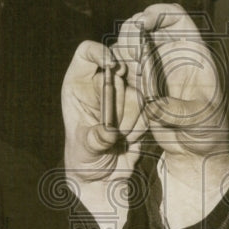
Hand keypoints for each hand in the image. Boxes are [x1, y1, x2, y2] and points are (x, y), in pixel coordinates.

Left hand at [61, 40, 147, 228]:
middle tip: (112, 129)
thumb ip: (94, 140)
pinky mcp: (141, 106)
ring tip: (118, 136)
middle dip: (119, 102)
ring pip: (138, 91)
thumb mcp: (84, 152)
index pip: (87, 52)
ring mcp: (123, 93)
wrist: (106, 176)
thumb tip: (106, 132)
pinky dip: (141, 125)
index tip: (114, 67)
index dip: (101, 52)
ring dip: (131, 118)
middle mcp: (100, 84)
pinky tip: (129, 138)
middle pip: (119, 72)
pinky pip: (150, 107)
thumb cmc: (85, 161)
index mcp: (78, 84)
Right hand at [114, 4, 228, 200]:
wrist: (193, 149)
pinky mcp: (139, 82)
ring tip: (134, 78)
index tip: (142, 23)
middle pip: (146, 24)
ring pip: (130, 43)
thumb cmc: (207, 131)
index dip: (157, 13)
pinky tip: (127, 86)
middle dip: (133, 32)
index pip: (175, 17)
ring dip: (123, 54)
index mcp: (193, 52)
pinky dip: (118, 70)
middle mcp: (171, 54)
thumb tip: (154, 104)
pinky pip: (122, 65)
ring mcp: (154, 67)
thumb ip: (180, 111)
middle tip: (130, 53)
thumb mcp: (200, 121)